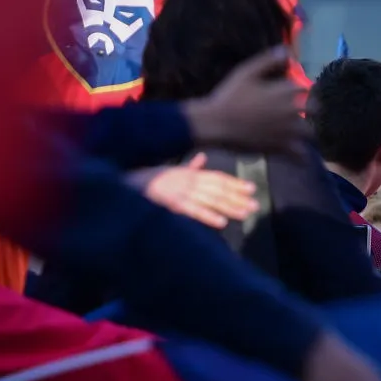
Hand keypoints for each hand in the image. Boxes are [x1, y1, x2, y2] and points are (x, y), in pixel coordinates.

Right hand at [132, 154, 259, 228]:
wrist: (125, 184)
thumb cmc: (148, 179)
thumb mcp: (171, 170)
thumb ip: (190, 167)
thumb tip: (202, 157)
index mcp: (189, 173)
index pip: (217, 178)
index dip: (235, 183)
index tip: (252, 189)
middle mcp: (188, 180)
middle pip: (219, 189)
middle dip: (238, 198)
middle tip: (255, 206)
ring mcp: (181, 191)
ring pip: (210, 200)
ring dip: (229, 207)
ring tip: (245, 214)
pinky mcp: (172, 204)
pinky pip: (193, 210)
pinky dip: (208, 216)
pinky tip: (221, 223)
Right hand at [181, 46, 309, 153]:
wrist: (217, 123)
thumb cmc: (229, 96)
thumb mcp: (246, 72)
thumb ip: (267, 60)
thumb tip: (287, 50)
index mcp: (284, 91)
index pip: (304, 88)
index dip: (301, 91)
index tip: (298, 93)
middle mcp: (290, 110)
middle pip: (314, 109)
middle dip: (312, 110)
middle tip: (307, 112)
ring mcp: (287, 130)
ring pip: (310, 132)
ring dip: (308, 131)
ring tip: (304, 133)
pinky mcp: (281, 148)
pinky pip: (300, 155)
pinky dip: (302, 156)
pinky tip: (301, 157)